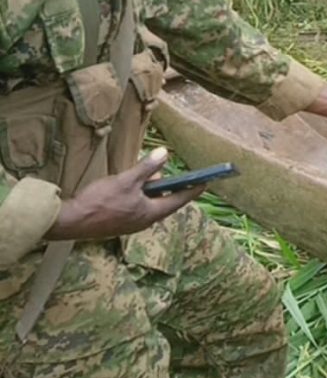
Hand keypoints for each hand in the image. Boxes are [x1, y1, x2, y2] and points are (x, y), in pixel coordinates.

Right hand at [45, 148, 203, 240]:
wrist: (70, 222)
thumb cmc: (100, 201)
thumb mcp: (126, 180)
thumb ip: (147, 168)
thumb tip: (165, 154)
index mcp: (151, 213)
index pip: (179, 200)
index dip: (193, 189)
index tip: (205, 182)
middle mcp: (144, 221)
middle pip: (164, 202)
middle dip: (168, 186)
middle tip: (172, 173)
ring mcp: (132, 224)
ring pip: (149, 203)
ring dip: (151, 190)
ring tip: (148, 174)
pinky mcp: (120, 222)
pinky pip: (137, 206)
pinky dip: (139, 195)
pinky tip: (131, 185)